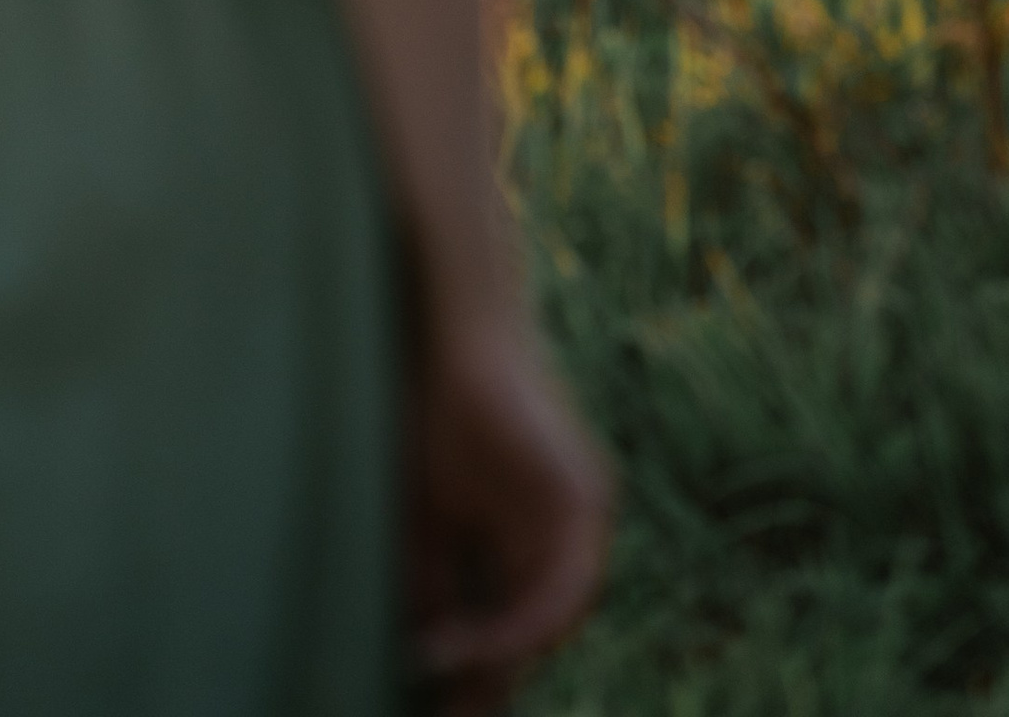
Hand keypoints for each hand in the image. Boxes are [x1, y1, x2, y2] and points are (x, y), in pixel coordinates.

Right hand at [405, 303, 611, 712]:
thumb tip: (424, 664)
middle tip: (452, 712)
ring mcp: (581, 520)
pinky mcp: (586, 503)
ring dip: (507, 660)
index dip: (475, 669)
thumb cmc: (426, 411)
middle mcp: (562, 535)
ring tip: (455, 684)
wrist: (447, 330)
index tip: (436, 701)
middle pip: (536, 632)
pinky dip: (527, 624)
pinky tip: (483, 644)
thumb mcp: (422, 521)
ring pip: (558, 620)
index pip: (509, 624)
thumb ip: (433, 589)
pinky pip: (568, 589)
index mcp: (525, 539)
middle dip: (491, 680)